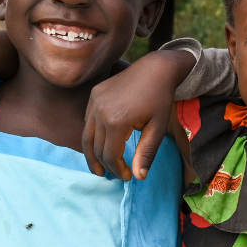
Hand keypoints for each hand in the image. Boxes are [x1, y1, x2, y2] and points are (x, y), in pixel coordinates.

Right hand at [82, 50, 196, 179]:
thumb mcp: (157, 128)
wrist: (155, 69)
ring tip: (98, 169)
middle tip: (115, 176)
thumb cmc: (160, 99)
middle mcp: (100, 111)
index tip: (129, 177)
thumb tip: (139, 177)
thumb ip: (146, 153)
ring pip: (86, 136)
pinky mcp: (94, 94)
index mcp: (116, 121)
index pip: (110, 156)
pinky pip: (87, 121)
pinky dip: (91, 136)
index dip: (118, 170)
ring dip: (92, 154)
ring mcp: (94, 102)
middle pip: (96, 148)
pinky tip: (99, 145)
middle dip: (105, 166)